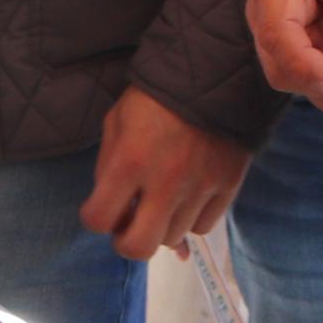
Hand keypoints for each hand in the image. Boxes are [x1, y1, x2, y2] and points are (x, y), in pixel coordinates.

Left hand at [83, 86, 249, 261]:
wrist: (213, 75)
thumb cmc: (154, 99)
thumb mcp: (117, 122)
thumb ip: (108, 168)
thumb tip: (114, 211)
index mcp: (129, 161)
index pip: (99, 220)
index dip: (95, 218)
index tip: (100, 209)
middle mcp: (164, 182)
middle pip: (139, 247)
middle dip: (127, 242)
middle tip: (129, 226)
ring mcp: (199, 188)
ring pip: (172, 238)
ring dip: (160, 226)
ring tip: (160, 201)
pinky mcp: (227, 187)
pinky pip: (204, 228)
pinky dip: (191, 219)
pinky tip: (186, 198)